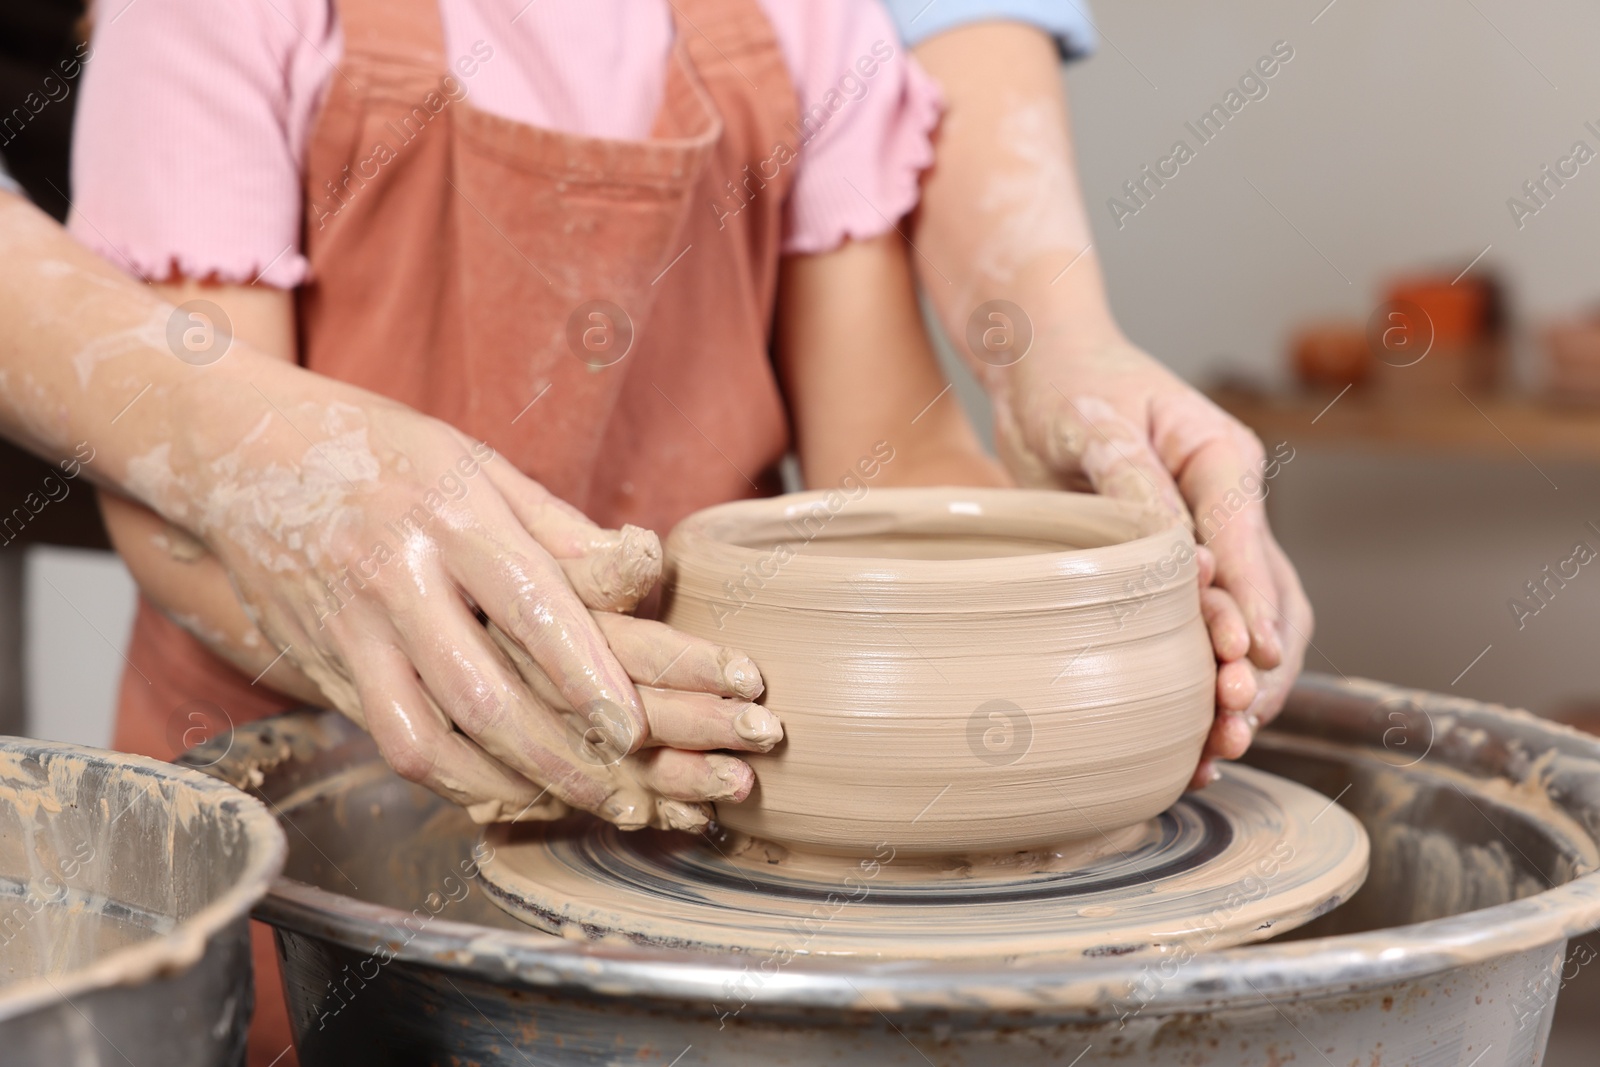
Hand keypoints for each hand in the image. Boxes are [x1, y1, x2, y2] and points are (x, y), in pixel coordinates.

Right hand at [141, 370, 778, 828]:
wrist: (243, 453)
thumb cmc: (384, 454)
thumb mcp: (478, 464)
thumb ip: (557, 528)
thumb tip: (642, 575)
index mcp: (447, 516)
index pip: (532, 609)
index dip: (587, 677)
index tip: (635, 729)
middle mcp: (393, 577)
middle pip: (481, 695)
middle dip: (558, 760)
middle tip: (621, 796)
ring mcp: (348, 629)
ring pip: (425, 738)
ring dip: (503, 786)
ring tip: (565, 805)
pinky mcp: (320, 666)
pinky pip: (388, 739)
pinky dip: (447, 777)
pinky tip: (497, 788)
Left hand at [986, 338, 1311, 784]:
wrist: (1045, 378)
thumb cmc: (1072, 386)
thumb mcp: (1095, 422)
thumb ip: (1135, 482)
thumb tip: (1178, 554)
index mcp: (1224, 459)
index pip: (1246, 538)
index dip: (1250, 601)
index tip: (1248, 655)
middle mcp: (1231, 505)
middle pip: (1272, 596)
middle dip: (1258, 663)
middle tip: (1233, 715)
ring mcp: (1212, 543)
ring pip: (1254, 627)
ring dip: (1245, 688)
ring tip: (1223, 746)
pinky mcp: (1177, 574)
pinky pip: (1209, 635)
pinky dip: (1210, 686)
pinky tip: (1198, 742)